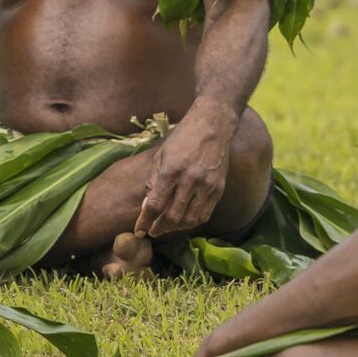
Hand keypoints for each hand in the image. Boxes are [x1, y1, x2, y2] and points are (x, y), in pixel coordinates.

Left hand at [133, 114, 232, 237]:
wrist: (212, 126)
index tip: (139, 230)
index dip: (145, 221)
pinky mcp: (218, 189)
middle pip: (172, 216)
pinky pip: (205, 214)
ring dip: (176, 227)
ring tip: (167, 226)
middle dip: (159, 227)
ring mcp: (206, 186)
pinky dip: (192, 222)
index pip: (155, 205)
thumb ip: (153, 180)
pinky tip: (184, 221)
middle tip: (153, 230)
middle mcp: (189, 181)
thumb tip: (147, 205)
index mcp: (171, 171)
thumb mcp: (161, 155)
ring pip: (189, 219)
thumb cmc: (182, 138)